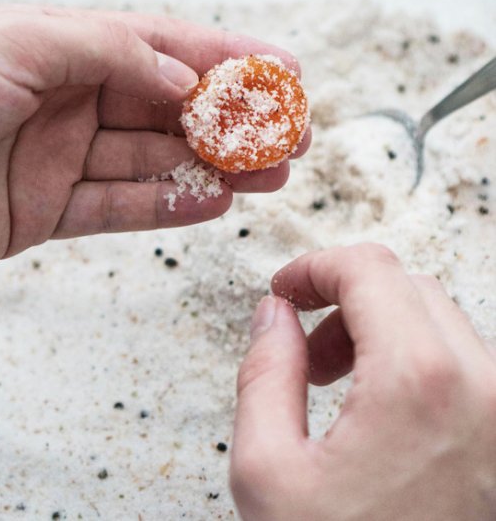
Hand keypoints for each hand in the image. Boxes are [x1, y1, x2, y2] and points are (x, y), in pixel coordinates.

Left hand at [0, 5, 309, 275]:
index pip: (165, 48)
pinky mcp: (50, 209)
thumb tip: (181, 74)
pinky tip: (212, 205)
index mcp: (65, 49)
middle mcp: (71, 101)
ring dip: (215, 170)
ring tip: (267, 177)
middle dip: (236, 124)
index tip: (284, 72)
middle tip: (289, 137)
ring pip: (157, 163)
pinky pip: (122, 207)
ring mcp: (63, 158)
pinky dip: (168, 208)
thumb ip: (106, 51)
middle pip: (172, 112)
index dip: (229, 58)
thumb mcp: (15, 45)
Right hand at [231, 244, 495, 520]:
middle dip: (341, 298)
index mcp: (417, 385)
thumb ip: (264, 372)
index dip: (314, 267)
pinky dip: (407, 354)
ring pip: (432, 317)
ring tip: (331, 377)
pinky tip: (373, 398)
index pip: (368, 269)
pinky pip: (455, 356)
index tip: (285, 289)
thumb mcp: (265, 471)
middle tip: (302, 343)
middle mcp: (480, 388)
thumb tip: (274, 315)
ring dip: (374, 326)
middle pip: (403, 285)